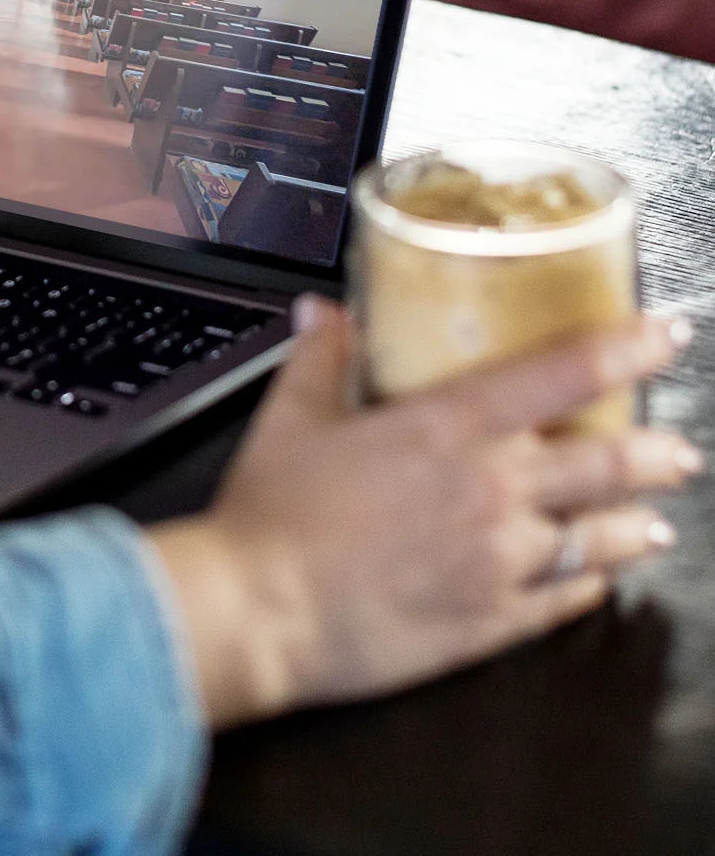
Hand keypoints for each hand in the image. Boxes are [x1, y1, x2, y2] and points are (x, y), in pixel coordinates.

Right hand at [149, 297, 697, 728]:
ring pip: (600, 538)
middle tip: (676, 447)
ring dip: (634, 523)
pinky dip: (590, 583)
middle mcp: (491, 492)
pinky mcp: (491, 623)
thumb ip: (321, 355)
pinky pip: (565, 600)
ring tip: (653, 519)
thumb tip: (325, 312)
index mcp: (447, 429)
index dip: (627, 348)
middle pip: (607, 463)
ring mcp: (500, 561)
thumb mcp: (288, 415)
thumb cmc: (272, 516)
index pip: (564, 374)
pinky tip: (596, 579)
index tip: (664, 334)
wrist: (261, 612)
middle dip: (655, 451)